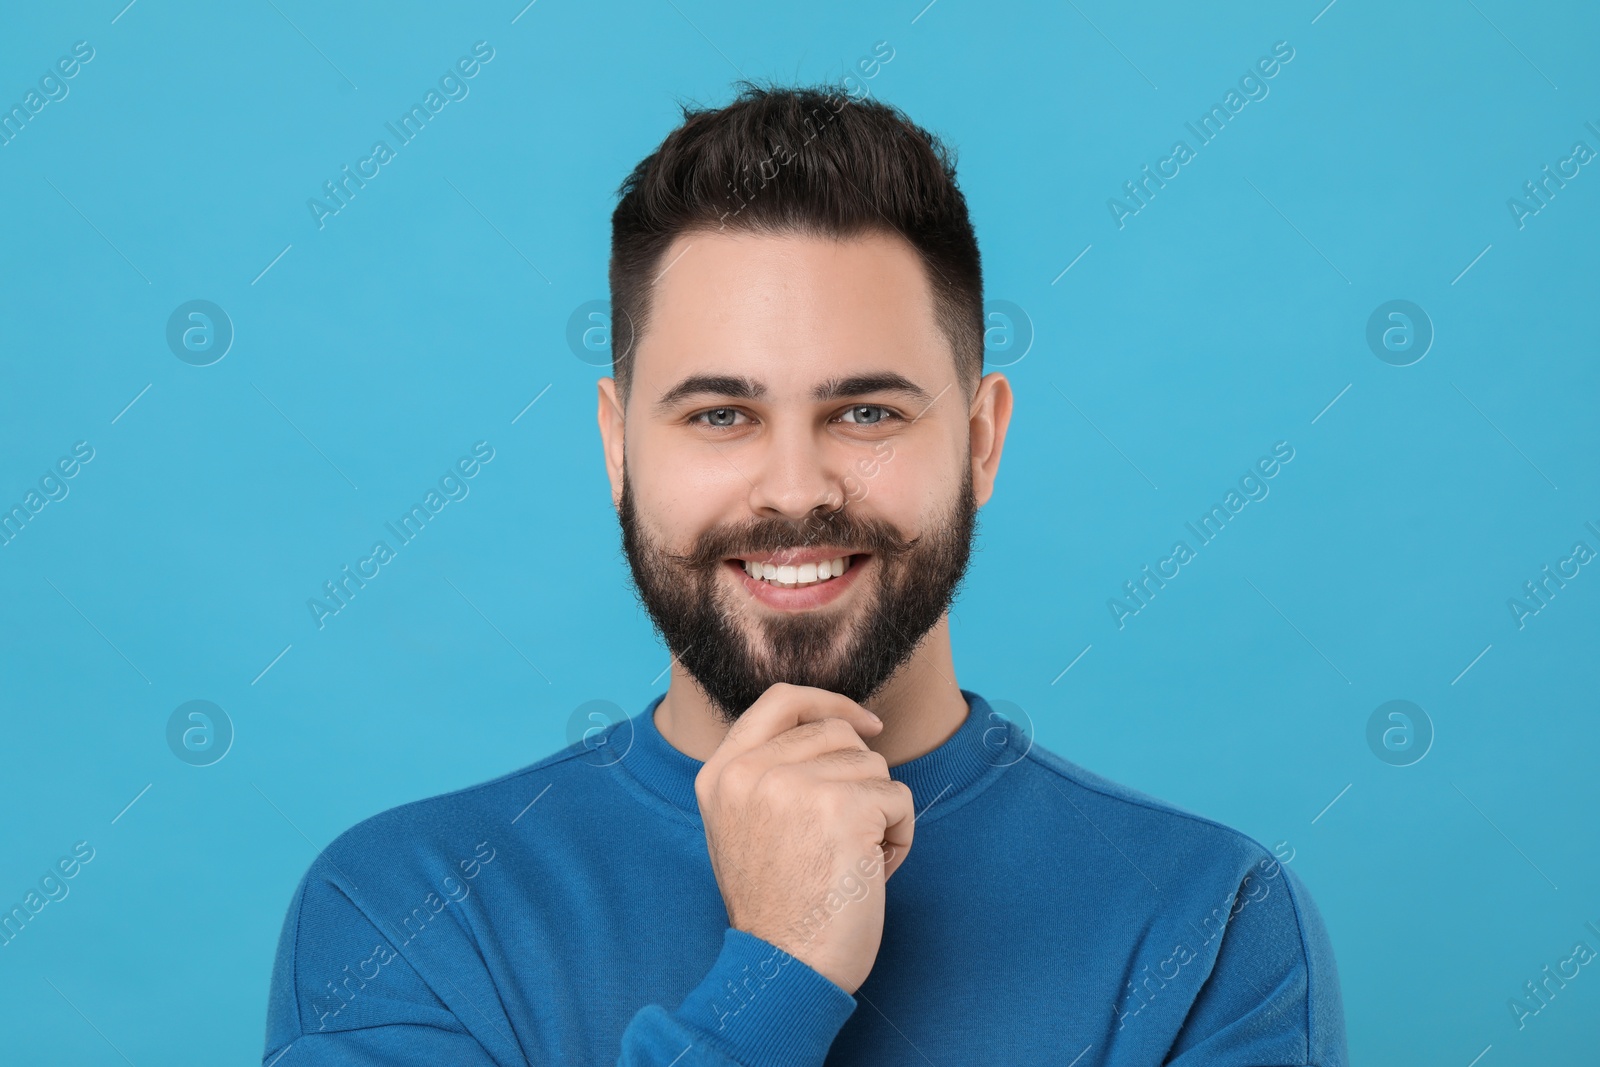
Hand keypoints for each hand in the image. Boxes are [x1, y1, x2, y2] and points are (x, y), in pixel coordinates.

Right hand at [693, 683, 914, 994]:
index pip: (782, 700)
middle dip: (860, 778)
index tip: (866, 725)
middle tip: (850, 837)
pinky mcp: (841, 808)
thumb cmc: (778, 910)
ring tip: (854, 861)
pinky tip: (872, 873)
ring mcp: (793, 785)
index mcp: (720, 774)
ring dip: (881, 812)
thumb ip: (769, 774)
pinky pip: (899, 798)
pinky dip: (900, 836)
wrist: (784, 971)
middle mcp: (749, 772)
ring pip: (873, 765)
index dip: (830, 703)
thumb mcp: (746, 827)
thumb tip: (838, 726)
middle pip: (837, 732)